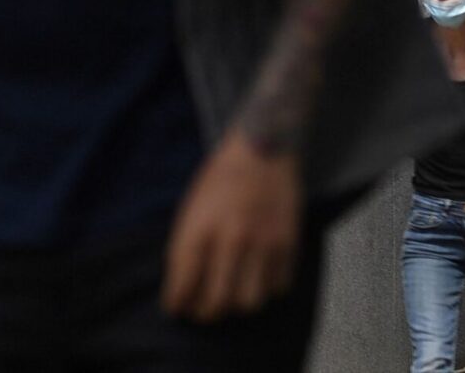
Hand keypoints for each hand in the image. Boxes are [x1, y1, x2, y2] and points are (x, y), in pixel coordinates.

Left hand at [163, 132, 301, 322]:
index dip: (177, 302)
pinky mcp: (288, 245)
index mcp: (200, 227)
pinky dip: (266, 290)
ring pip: (249, 302)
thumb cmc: (220, 178)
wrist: (262, 149)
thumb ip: (187, 244)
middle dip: (205, 314)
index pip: (184, 281)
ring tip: (230, 298)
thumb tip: (183, 284)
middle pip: (217, 301)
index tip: (176, 309)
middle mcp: (231, 239)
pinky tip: (257, 279)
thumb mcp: (191, 206)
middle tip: (201, 313)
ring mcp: (262, 244)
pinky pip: (277, 288)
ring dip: (237, 306)